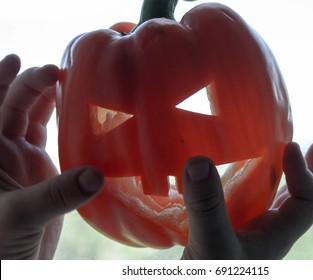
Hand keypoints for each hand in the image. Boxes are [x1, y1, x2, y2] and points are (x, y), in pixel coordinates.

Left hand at [0, 54, 103, 258]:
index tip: (24, 61)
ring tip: (63, 81)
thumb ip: (57, 195)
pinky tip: (72, 112)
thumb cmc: (2, 245)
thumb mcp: (21, 216)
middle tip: (52, 69)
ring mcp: (23, 160)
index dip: (3, 81)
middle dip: (28, 85)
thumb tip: (95, 176)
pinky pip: (48, 137)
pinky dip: (58, 122)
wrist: (15, 266)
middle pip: (13, 106)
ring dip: (44, 100)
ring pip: (31, 119)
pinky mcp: (42, 171)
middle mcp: (4, 151)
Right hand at [181, 142, 312, 258]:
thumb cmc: (212, 278)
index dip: (307, 173)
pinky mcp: (224, 228)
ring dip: (276, 174)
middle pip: (297, 199)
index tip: (292, 146)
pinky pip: (241, 200)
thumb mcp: (212, 246)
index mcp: (275, 236)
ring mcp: (245, 230)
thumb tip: (200, 161)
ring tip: (279, 149)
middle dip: (307, 172)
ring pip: (269, 198)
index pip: (309, 203)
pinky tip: (229, 173)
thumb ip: (207, 208)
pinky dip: (243, 182)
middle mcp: (265, 231)